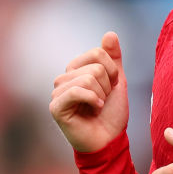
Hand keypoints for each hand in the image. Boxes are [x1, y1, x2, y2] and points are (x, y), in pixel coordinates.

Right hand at [49, 31, 129, 152]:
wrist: (109, 140)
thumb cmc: (111, 113)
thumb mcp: (116, 81)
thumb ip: (113, 58)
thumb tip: (110, 33)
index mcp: (76, 69)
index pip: (98, 53)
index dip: (112, 71)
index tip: (110, 88)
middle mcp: (64, 78)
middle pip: (95, 67)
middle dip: (107, 86)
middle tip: (102, 101)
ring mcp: (57, 92)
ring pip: (88, 79)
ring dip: (101, 96)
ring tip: (96, 108)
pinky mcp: (55, 107)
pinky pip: (77, 91)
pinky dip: (92, 101)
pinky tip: (93, 111)